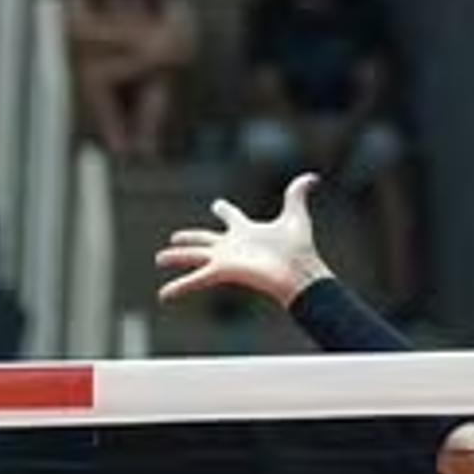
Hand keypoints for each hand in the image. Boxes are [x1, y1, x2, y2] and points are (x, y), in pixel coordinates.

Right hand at [156, 176, 331, 308]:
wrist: (298, 272)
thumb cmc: (298, 248)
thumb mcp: (296, 215)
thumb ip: (298, 194)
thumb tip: (313, 177)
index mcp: (246, 231)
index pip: (231, 217)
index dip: (224, 209)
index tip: (217, 204)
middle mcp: (232, 246)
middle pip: (204, 239)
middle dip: (189, 238)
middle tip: (174, 238)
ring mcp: (225, 259)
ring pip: (193, 256)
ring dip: (176, 258)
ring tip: (159, 258)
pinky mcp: (221, 271)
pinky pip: (195, 280)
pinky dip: (179, 288)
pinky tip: (163, 295)